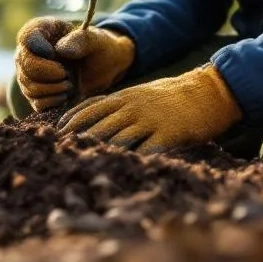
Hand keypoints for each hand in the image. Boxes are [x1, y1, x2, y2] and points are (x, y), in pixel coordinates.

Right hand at [14, 17, 134, 110]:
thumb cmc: (97, 48)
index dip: (39, 48)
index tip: (55, 53)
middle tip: (68, 74)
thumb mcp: (96, 40)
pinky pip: (36, 101)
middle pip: (26, 65)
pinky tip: (65, 94)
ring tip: (70, 83)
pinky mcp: (34, 93)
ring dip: (54, 88)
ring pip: (29, 86)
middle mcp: (28, 51)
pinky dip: (53, 101)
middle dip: (50, 74)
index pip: (27, 37)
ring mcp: (27, 73)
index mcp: (41, 29)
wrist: (101, 68)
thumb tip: (62, 50)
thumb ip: (82, 39)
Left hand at [56, 64, 241, 152]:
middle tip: (62, 157)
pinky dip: (133, 160)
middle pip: (98, 127)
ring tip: (86, 167)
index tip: (56, 136)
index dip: (71, 123)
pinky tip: (123, 171)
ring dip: (101, 154)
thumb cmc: (169, 96)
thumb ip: (117, 105)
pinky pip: (147, 149)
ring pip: (118, 139)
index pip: (89, 109)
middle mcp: (132, 108)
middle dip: (79, 142)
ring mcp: (150, 120)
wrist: (206, 91)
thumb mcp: (139, 94)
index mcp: (124, 97)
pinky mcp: (168, 134)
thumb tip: (91, 116)